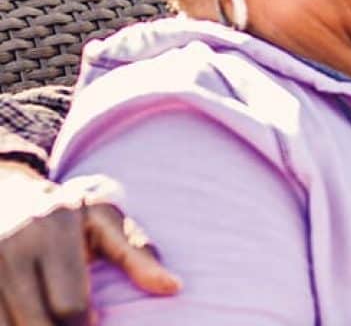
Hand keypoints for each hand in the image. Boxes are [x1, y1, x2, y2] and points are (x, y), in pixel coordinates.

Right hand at [0, 162, 180, 325]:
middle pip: (37, 323)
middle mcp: (13, 248)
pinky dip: (12, 322)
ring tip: (53, 314)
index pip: (70, 304)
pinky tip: (30, 314)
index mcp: (53, 230)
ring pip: (8, 325)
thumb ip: (137, 254)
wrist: (7, 196)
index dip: (86, 323)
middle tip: (80, 320)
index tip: (96, 319)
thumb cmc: (68, 212)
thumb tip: (174, 287)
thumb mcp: (104, 220)